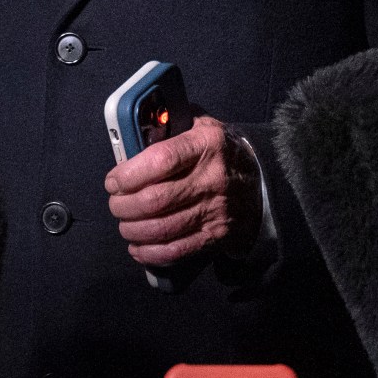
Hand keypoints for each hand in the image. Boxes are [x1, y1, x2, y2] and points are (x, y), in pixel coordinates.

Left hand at [106, 116, 261, 266]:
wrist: (263, 180)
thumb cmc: (219, 152)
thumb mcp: (201, 127)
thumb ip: (170, 125)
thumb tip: (133, 129)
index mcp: (206, 145)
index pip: (160, 160)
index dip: (129, 174)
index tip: (114, 180)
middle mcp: (212, 178)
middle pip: (156, 200)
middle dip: (124, 205)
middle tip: (116, 203)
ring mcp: (215, 210)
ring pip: (162, 228)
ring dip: (133, 230)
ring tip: (125, 224)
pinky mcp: (216, 235)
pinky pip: (177, 250)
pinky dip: (150, 252)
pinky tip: (138, 246)